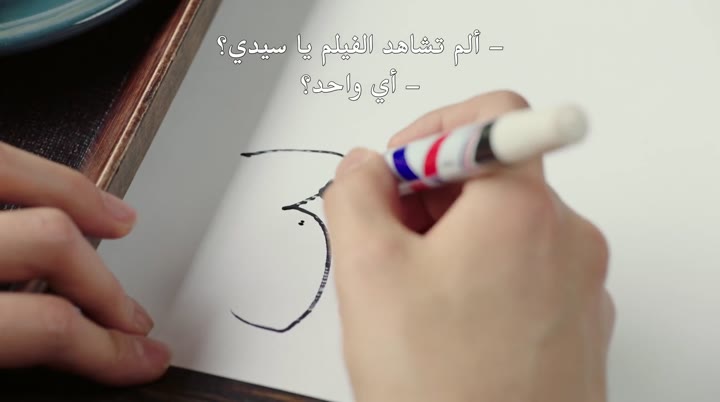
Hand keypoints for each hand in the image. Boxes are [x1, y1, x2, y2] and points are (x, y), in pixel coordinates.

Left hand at [0, 142, 170, 384]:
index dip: (108, 349)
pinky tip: (43, 184)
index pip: (47, 326)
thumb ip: (10, 350)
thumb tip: (62, 360)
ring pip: (11, 171)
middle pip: (51, 242)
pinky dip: (29, 170)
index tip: (138, 359)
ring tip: (117, 219)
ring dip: (77, 197)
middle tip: (129, 316)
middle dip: (105, 286)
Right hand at [323, 91, 613, 401]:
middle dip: (430, 195)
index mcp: (522, 209)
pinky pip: (525, 269)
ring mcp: (579, 282)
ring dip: (452, 238)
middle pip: (494, 175)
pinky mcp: (576, 320)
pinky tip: (448, 321)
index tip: (401, 169)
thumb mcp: (368, 271)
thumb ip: (355, 194)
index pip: (495, 113)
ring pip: (506, 226)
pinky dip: (482, 274)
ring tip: (414, 291)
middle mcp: (567, 237)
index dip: (434, 130)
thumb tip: (364, 167)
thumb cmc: (441, 383)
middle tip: (389, 239)